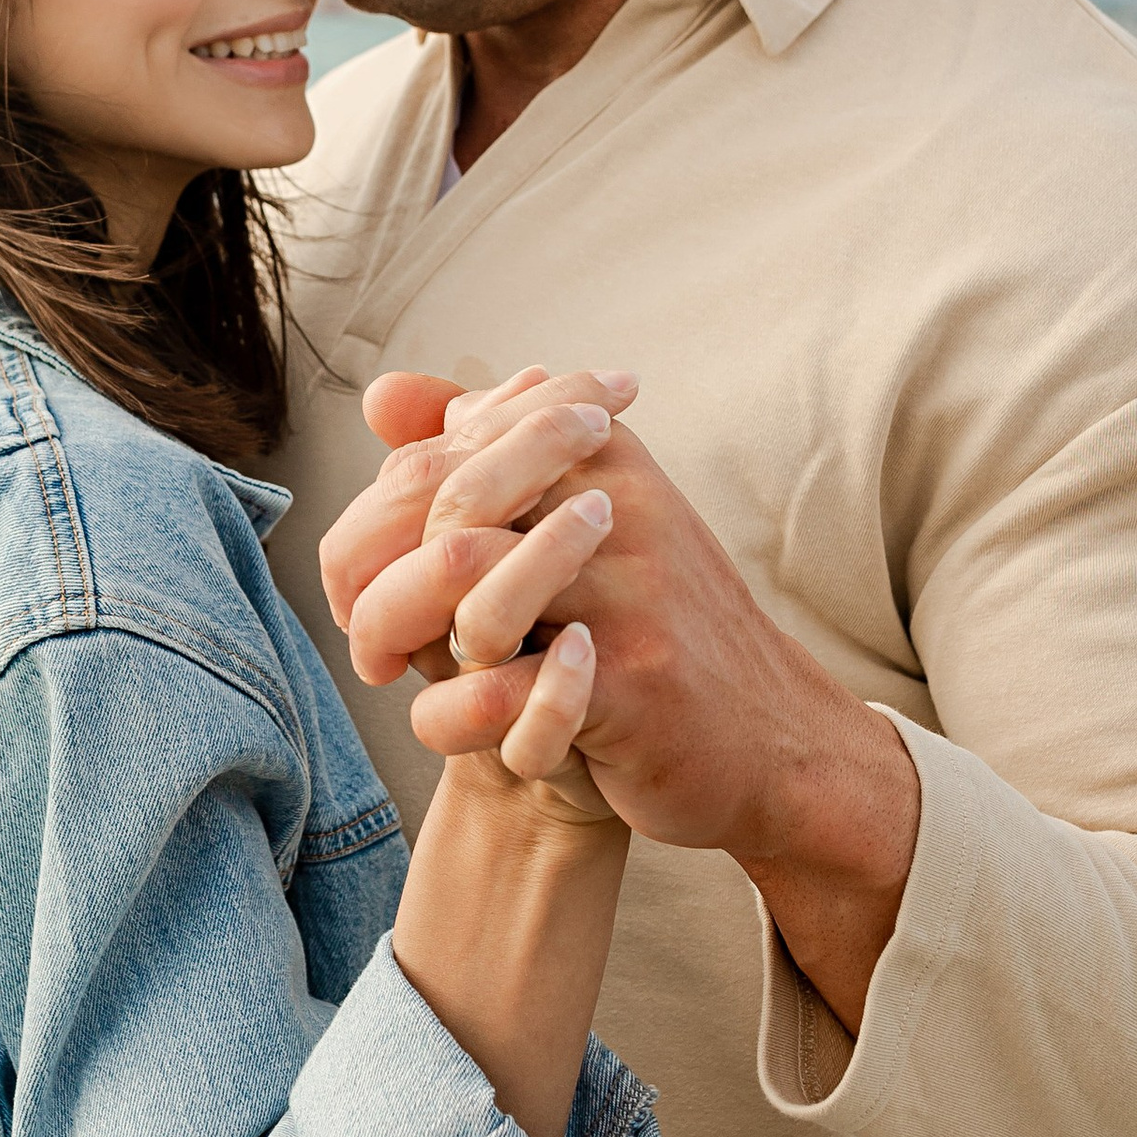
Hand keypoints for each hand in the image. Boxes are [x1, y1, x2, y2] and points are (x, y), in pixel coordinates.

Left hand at [328, 369, 920, 1034]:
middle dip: (376, 579)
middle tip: (365, 644)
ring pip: (461, 584)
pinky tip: (454, 727)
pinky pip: (498, 691)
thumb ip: (484, 455)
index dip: (374, 525)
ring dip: (403, 637)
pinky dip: (450, 719)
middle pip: (442, 507)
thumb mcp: (581, 526)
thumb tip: (382, 394)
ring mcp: (629, 588)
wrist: (774, 741)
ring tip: (394, 675)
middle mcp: (615, 502)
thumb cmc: (656, 630)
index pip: (441, 456)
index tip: (363, 582)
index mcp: (598, 453)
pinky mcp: (634, 679)